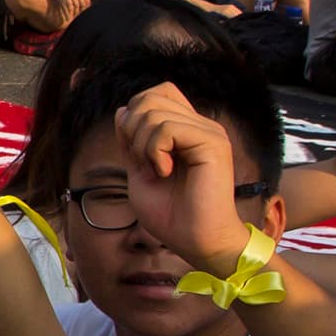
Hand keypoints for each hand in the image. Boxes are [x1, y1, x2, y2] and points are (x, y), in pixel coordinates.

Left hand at [115, 80, 260, 269]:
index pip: (157, 94)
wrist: (196, 241)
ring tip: (157, 170)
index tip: (135, 150)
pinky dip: (154, 151)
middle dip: (133, 127)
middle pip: (152, 96)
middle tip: (143, 160)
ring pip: (154, 111)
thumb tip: (122, 110)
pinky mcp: (212, 143)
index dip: (135, 114)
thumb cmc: (171, 216)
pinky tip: (165, 172)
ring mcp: (208, 132)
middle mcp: (200, 126)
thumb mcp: (138, 174)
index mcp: (186, 131)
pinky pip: (167, 128)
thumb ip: (130, 143)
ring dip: (142, 144)